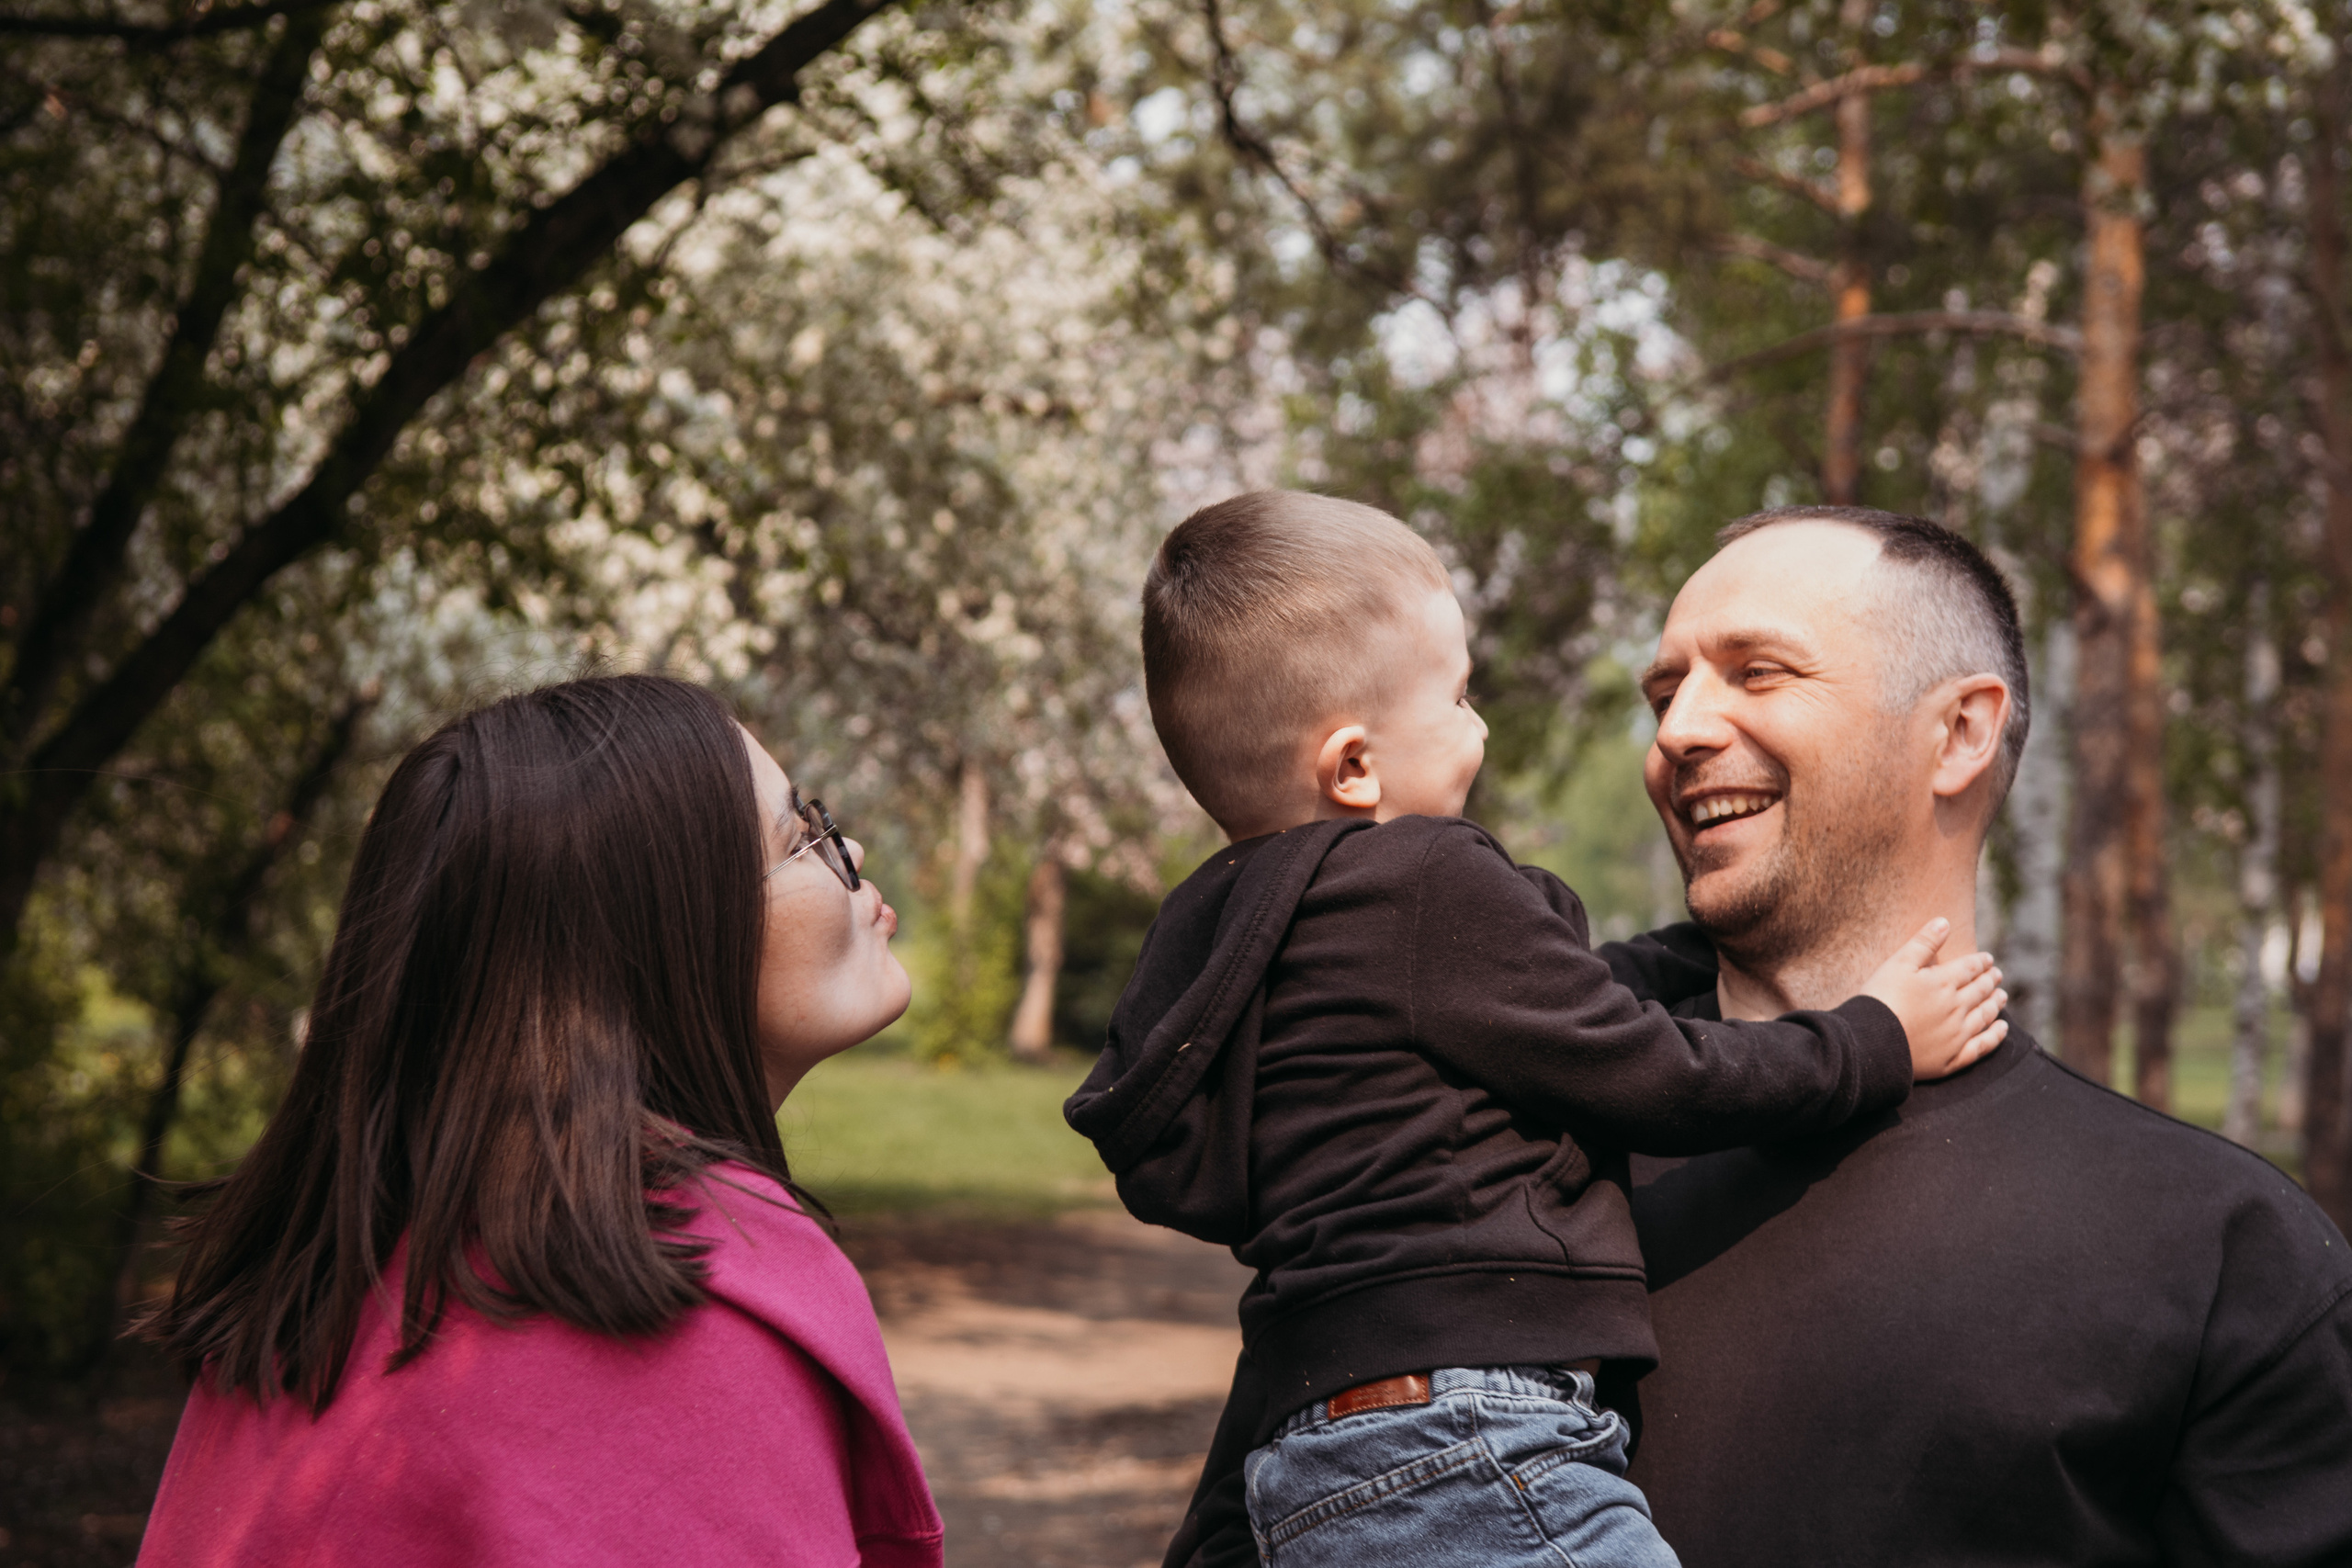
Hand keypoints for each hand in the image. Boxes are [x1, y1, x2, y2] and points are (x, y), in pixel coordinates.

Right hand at [1860, 917, 2008, 1080]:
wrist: (1871, 1043)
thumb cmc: (1879, 999)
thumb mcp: (1897, 963)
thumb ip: (1923, 942)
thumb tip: (1944, 922)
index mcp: (1943, 982)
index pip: (1970, 968)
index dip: (1981, 962)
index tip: (1988, 959)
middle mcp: (1956, 1007)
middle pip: (1980, 991)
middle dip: (1990, 980)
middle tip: (1997, 975)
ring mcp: (1957, 1035)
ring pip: (1985, 1015)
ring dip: (1995, 1004)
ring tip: (2002, 996)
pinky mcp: (1953, 1059)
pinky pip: (1983, 1046)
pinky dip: (1995, 1036)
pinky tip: (2002, 1029)